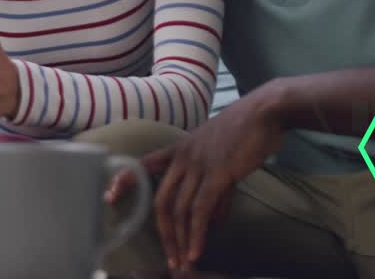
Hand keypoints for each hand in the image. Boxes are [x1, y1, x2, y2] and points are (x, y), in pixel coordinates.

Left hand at [106, 85, 286, 271]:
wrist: (265, 111)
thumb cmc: (246, 131)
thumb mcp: (222, 157)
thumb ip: (216, 190)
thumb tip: (213, 220)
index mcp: (180, 148)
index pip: (143, 164)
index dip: (125, 181)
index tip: (109, 198)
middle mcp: (183, 157)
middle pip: (161, 200)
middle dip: (164, 234)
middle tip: (169, 259)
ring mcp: (199, 165)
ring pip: (179, 210)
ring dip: (180, 241)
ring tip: (183, 264)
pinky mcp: (218, 173)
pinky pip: (200, 210)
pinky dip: (196, 234)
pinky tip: (196, 251)